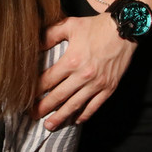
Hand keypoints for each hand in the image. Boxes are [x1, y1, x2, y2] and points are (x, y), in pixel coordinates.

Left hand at [36, 14, 135, 129]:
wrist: (125, 29)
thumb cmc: (96, 26)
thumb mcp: (70, 25)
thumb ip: (50, 35)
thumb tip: (35, 45)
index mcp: (71, 61)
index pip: (48, 81)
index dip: (36, 91)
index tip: (27, 98)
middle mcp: (83, 76)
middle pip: (59, 96)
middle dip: (43, 108)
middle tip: (32, 116)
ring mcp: (97, 84)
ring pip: (75, 105)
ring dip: (61, 117)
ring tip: (49, 126)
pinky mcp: (109, 88)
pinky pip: (94, 106)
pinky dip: (84, 115)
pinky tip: (75, 120)